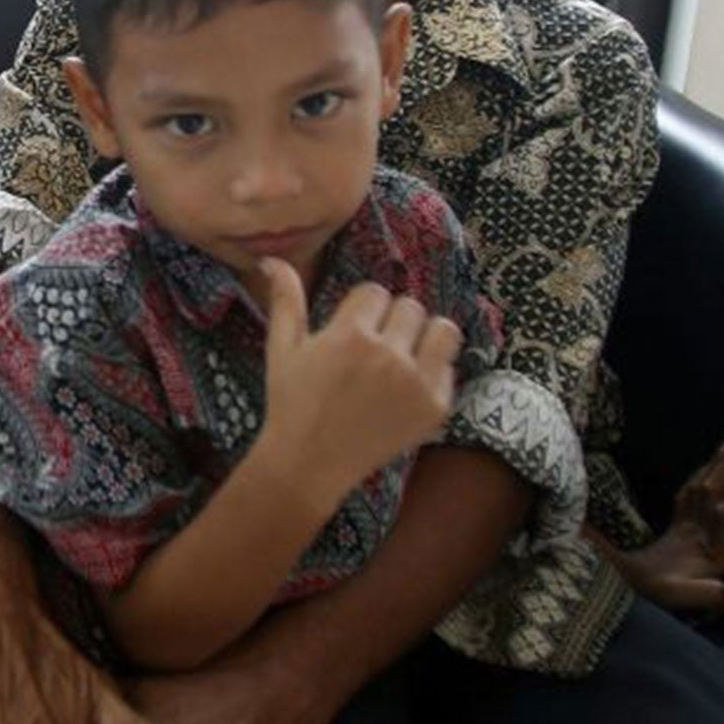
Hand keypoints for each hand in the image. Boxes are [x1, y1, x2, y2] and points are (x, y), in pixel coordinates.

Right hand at [262, 258, 459, 501]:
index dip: (363, 309)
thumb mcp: (282, 350)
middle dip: (392, 320)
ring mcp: (417, 382)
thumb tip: (273, 260)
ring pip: (442, 329)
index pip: (376, 292)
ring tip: (404, 355)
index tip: (352, 330)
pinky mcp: (435, 407)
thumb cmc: (291, 403)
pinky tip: (406, 388)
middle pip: (410, 307)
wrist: (309, 463)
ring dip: (425, 336)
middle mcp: (389, 355)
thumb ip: (286, 301)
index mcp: (351, 335)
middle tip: (375, 347)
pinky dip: (432, 372)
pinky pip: (450, 368)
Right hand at [613, 438, 723, 614]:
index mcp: (704, 556)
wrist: (622, 597)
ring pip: (705, 497)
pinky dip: (696, 483)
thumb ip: (704, 597)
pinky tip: (704, 471)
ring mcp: (689, 538)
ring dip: (718, 472)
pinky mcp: (675, 536)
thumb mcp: (673, 600)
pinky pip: (687, 502)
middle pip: (717, 501)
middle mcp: (702, 544)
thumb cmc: (643, 599)